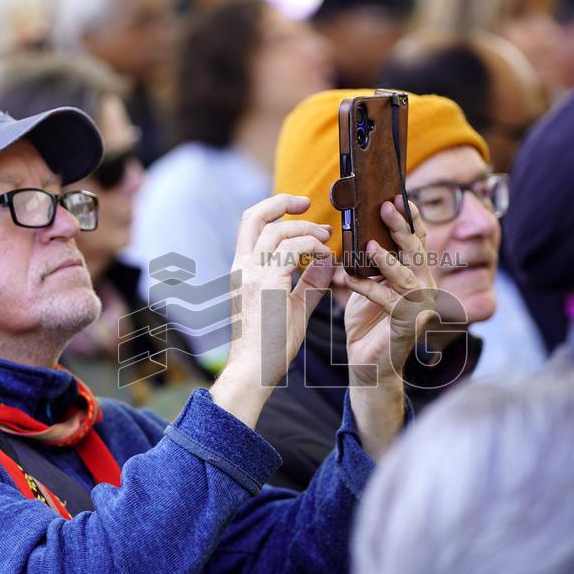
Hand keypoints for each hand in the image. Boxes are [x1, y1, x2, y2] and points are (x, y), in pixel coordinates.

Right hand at [210, 194, 334, 428]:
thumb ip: (310, 283)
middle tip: (308, 204)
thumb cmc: (270, 346)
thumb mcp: (294, 307)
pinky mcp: (266, 284)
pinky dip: (311, 246)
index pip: (251, 225)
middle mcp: (243, 267)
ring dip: (305, 228)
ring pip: (276, 229)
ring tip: (325, 237)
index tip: (300, 212)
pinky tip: (326, 257)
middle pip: (254, 215)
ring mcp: (252, 274)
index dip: (274, 210)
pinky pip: (291, 249)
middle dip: (282, 202)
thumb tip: (330, 262)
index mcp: (244, 270)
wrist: (254, 371)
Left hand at [342, 197, 436, 456]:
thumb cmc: (367, 323)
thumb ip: (366, 262)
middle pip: (415, 250)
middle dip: (401, 227)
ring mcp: (421, 307)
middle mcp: (425, 286)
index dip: (410, 218)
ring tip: (370, 244)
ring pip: (406, 275)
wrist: (368, 365)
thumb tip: (351, 232)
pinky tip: (349, 279)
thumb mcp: (366, 284)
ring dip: (387, 259)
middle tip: (386, 205)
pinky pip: (388, 301)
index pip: (417, 240)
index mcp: (417, 274)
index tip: (399, 195)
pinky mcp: (408, 325)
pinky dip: (367, 288)